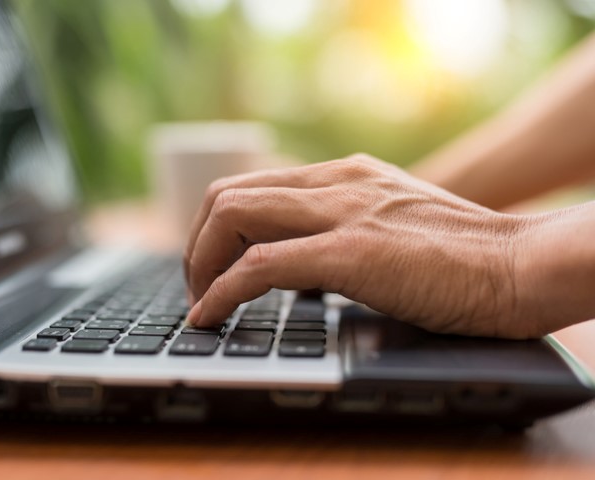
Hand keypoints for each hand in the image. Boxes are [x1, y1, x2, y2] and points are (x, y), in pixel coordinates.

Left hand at [183, 154, 535, 337]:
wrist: (520, 265)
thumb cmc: (464, 256)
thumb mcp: (391, 226)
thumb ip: (348, 231)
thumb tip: (303, 264)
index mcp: (344, 175)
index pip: (252, 185)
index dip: (217, 228)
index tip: (212, 268)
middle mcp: (336, 182)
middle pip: (227, 194)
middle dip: (197, 244)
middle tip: (198, 288)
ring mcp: (342, 212)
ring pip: (232, 216)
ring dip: (200, 263)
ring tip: (201, 304)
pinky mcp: (351, 252)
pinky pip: (258, 266)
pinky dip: (221, 292)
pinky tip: (211, 317)